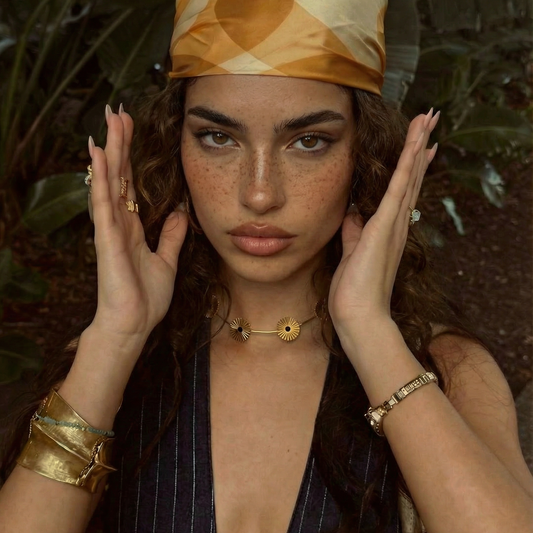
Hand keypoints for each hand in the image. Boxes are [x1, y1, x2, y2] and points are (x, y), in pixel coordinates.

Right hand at [88, 105, 187, 342]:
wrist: (134, 324)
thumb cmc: (146, 298)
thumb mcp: (167, 260)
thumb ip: (171, 236)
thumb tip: (179, 213)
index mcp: (132, 227)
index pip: (130, 184)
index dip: (131, 158)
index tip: (130, 131)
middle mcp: (119, 223)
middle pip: (119, 175)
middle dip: (119, 144)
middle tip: (117, 112)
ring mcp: (110, 229)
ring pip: (109, 182)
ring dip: (109, 151)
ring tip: (107, 122)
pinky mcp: (107, 239)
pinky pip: (104, 203)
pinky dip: (102, 178)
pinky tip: (98, 154)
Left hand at [328, 109, 438, 342]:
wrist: (359, 317)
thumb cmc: (354, 292)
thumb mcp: (350, 252)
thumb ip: (353, 230)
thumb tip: (352, 211)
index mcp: (388, 230)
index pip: (403, 191)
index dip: (411, 166)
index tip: (420, 145)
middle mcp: (397, 224)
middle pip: (412, 178)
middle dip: (419, 146)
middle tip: (430, 120)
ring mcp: (394, 225)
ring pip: (409, 176)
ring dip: (417, 145)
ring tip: (428, 118)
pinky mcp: (385, 227)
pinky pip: (399, 189)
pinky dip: (407, 165)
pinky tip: (417, 144)